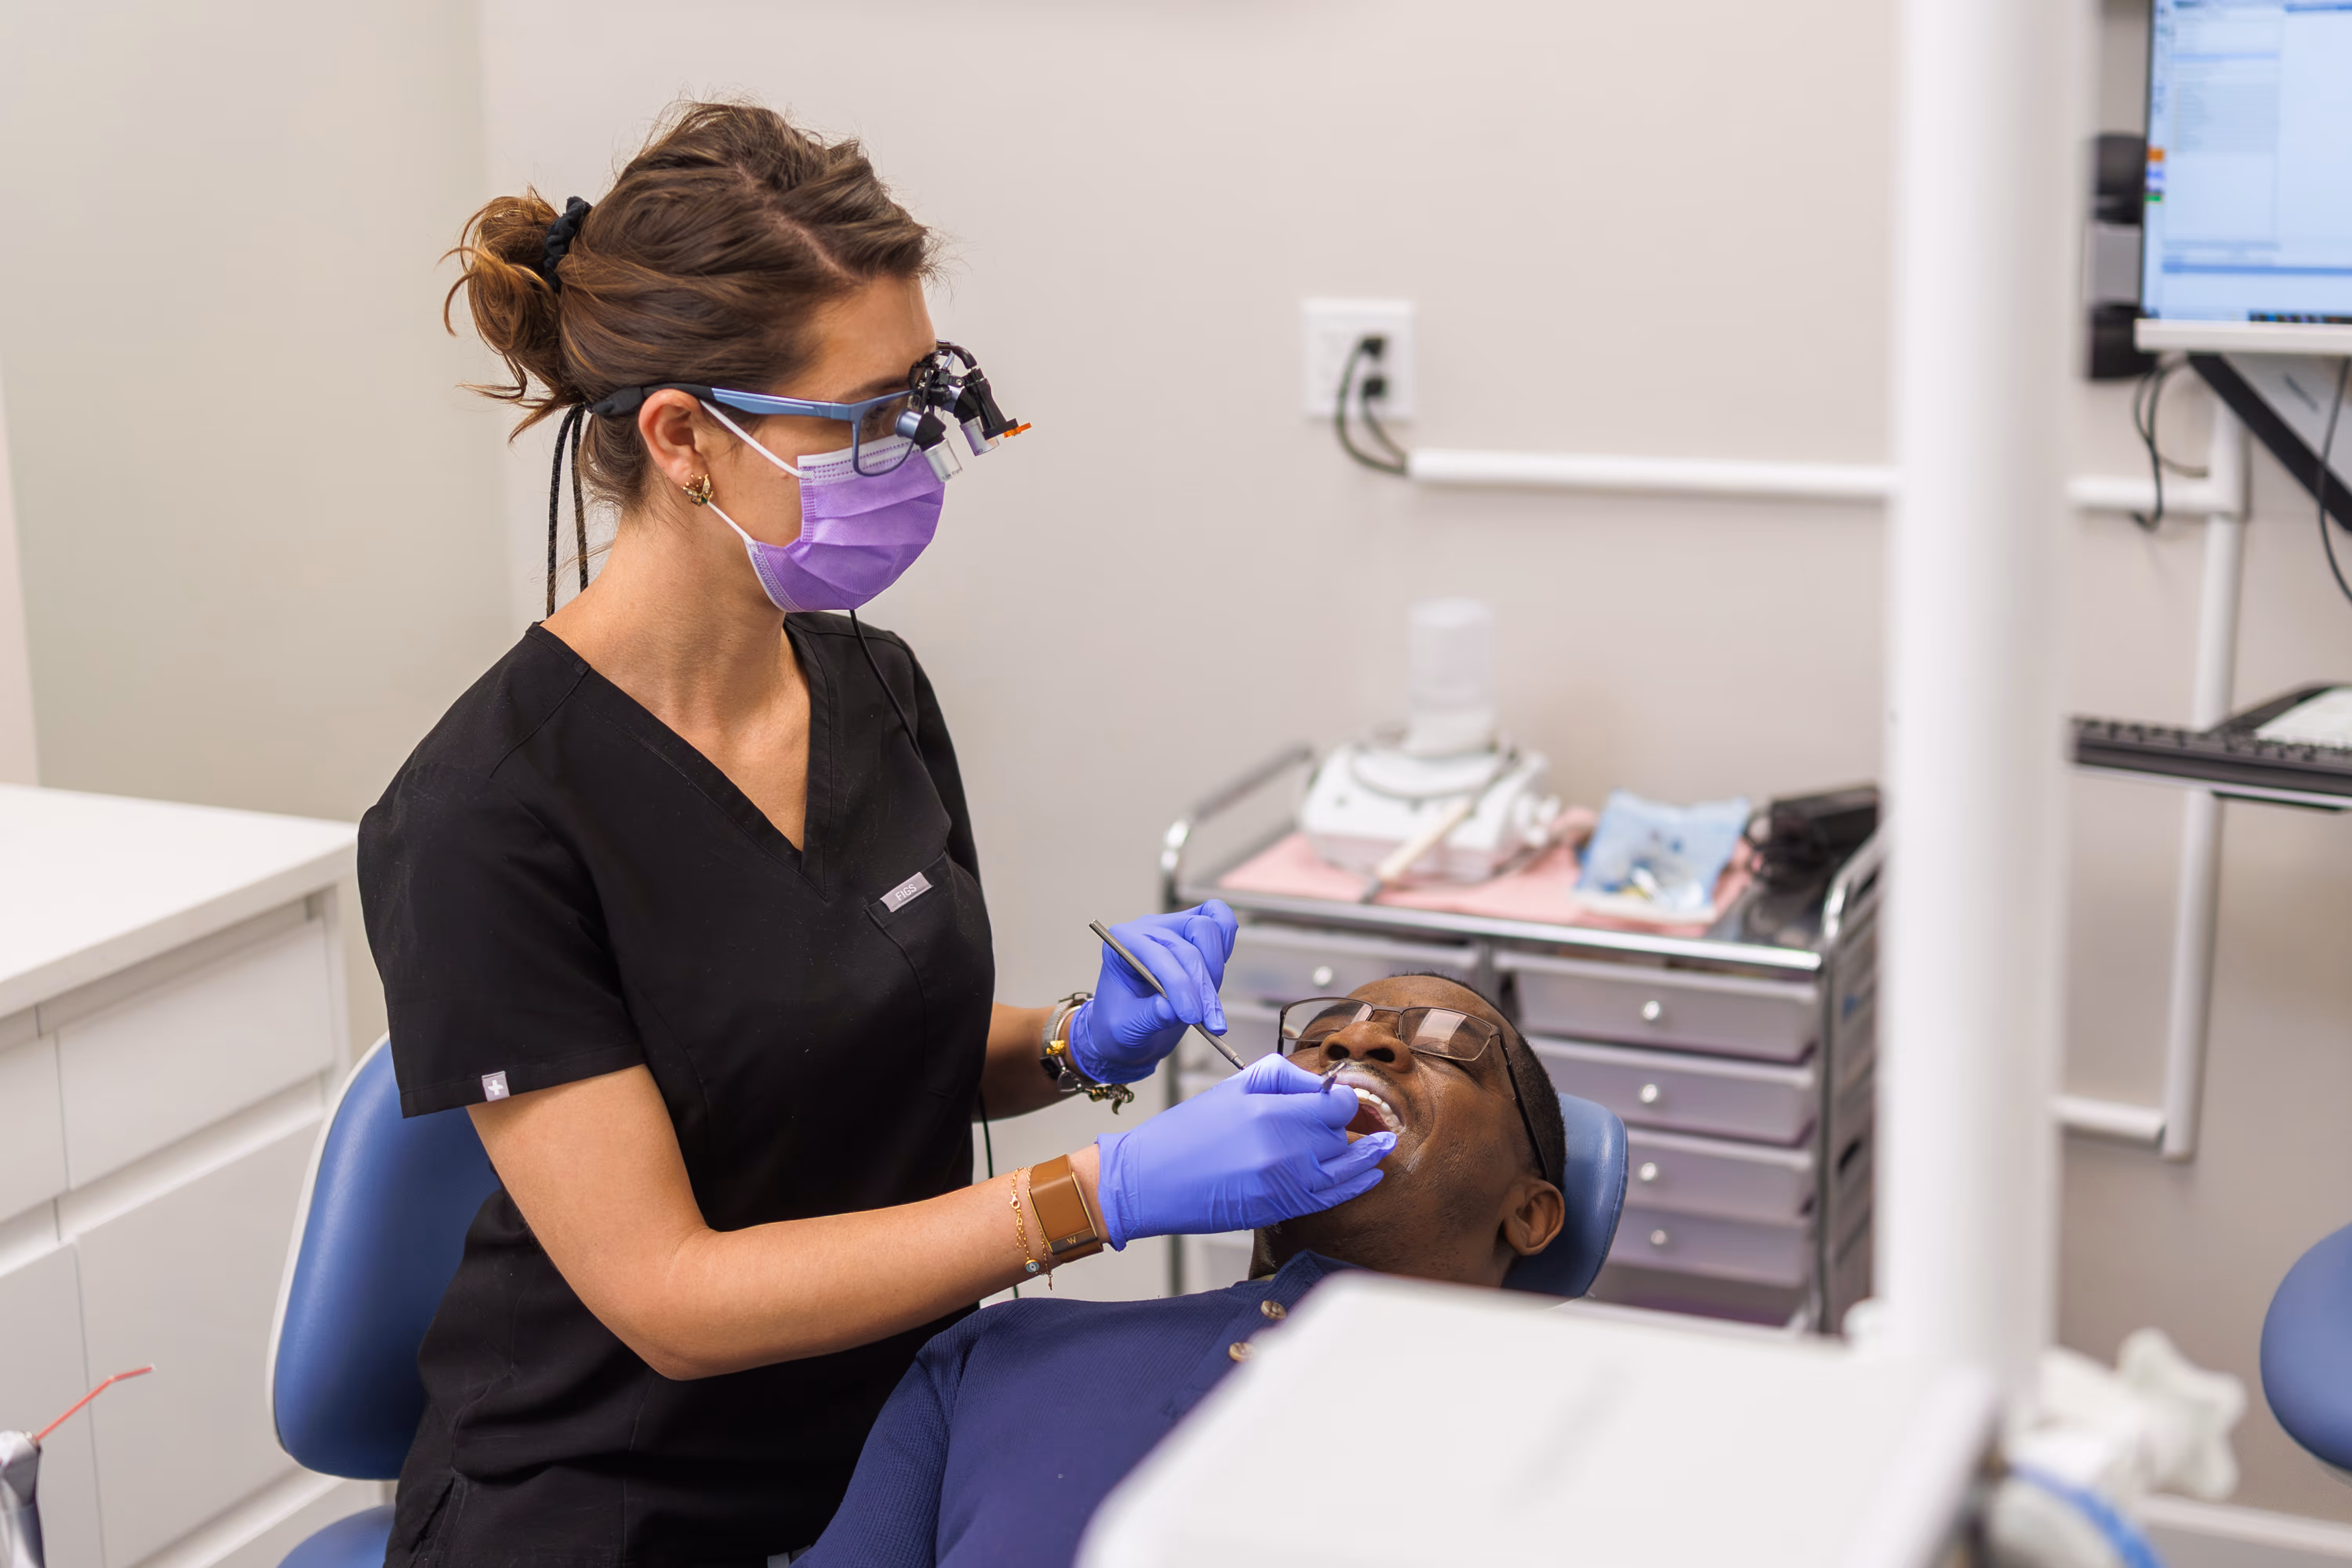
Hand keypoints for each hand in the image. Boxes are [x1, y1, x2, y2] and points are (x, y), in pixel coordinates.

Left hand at [1066, 901, 1238, 1084]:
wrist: (1130, 1023)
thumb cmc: (1121, 1021)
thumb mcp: (1125, 1027)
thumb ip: (1148, 1016)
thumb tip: (1171, 1009)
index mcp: (1121, 942)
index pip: (1158, 954)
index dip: (1179, 985)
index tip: (1192, 1017)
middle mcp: (1147, 927)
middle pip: (1187, 942)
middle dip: (1202, 985)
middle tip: (1210, 1022)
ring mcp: (1173, 925)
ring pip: (1206, 928)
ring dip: (1215, 969)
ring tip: (1209, 1006)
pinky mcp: (1195, 931)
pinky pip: (1220, 920)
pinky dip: (1226, 943)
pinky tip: (1217, 976)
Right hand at [1093, 1055, 1394, 1245]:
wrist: (1148, 1181)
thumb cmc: (1186, 1131)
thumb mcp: (1232, 1087)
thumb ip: (1283, 1078)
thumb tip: (1323, 1084)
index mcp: (1269, 1112)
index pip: (1335, 1105)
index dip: (1346, 1101)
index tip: (1344, 1100)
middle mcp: (1282, 1150)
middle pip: (1337, 1136)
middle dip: (1344, 1127)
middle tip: (1350, 1121)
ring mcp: (1281, 1184)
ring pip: (1341, 1169)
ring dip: (1365, 1158)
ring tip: (1383, 1147)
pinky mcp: (1276, 1209)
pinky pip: (1328, 1198)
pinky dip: (1353, 1186)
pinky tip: (1368, 1176)